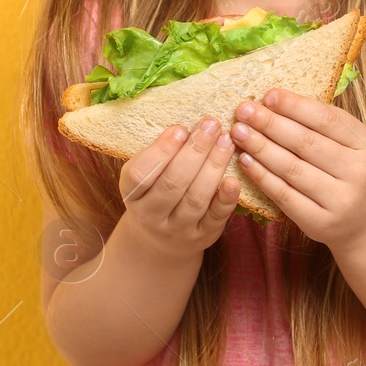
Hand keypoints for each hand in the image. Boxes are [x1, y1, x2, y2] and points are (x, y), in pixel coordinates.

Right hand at [118, 118, 239, 261]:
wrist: (160, 240)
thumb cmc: (154, 194)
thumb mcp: (146, 177)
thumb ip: (159, 155)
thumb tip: (188, 126)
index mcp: (132, 194)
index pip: (141, 174)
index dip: (161, 151)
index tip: (180, 128)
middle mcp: (151, 216)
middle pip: (172, 184)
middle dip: (194, 151)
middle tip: (211, 125)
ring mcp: (178, 229)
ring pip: (196, 198)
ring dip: (213, 167)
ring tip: (226, 141)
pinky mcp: (203, 237)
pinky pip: (215, 218)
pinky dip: (226, 198)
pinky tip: (234, 179)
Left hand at [230, 88, 365, 248]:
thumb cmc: (350, 173)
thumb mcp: (350, 145)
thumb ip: (321, 124)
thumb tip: (275, 101)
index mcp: (363, 145)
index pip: (325, 119)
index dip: (294, 106)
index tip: (268, 95)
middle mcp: (356, 172)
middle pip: (305, 143)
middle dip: (270, 123)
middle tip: (244, 110)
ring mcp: (339, 200)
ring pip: (291, 168)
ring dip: (260, 147)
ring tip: (238, 132)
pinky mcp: (319, 222)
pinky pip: (284, 195)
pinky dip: (262, 176)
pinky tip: (245, 161)